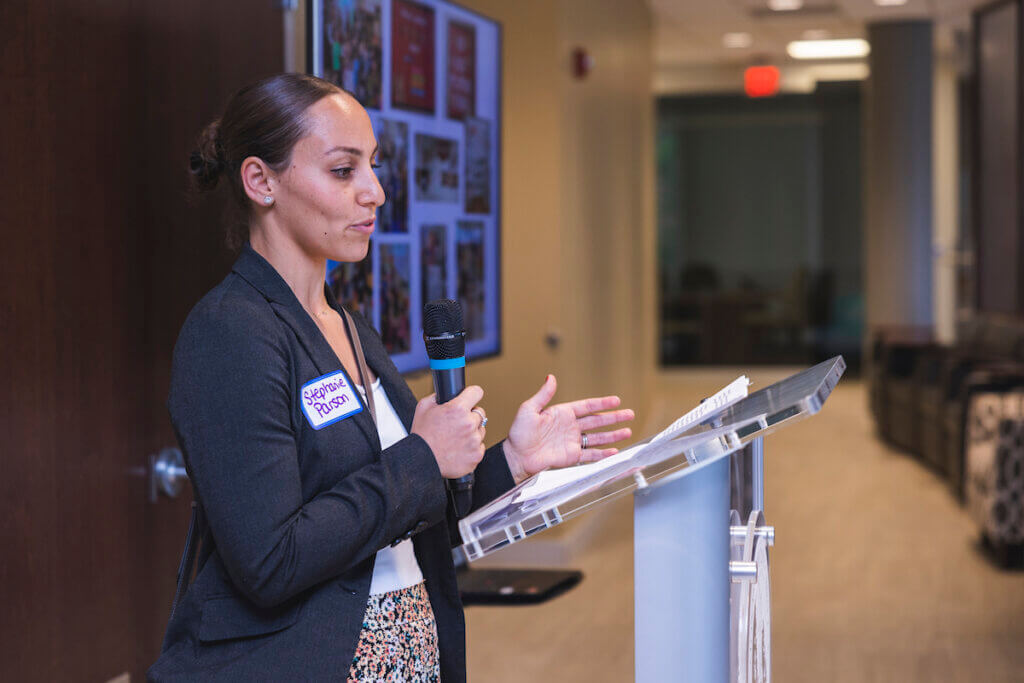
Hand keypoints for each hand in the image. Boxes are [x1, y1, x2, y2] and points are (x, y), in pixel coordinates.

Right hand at [411, 386, 486, 478]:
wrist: (421, 461)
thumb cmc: (422, 436)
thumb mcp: (424, 407)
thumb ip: (438, 397)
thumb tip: (447, 393)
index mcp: (457, 409)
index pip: (477, 392)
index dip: (472, 394)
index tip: (471, 397)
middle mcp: (468, 424)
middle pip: (480, 413)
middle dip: (470, 416)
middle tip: (457, 423)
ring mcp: (474, 441)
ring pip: (481, 431)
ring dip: (472, 432)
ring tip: (456, 438)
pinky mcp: (476, 455)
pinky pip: (480, 447)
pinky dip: (472, 448)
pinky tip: (459, 449)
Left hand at [504, 375, 633, 480]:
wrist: (516, 456)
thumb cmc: (519, 433)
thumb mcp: (529, 409)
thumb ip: (543, 395)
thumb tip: (551, 377)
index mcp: (562, 413)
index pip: (587, 406)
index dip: (602, 403)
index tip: (616, 400)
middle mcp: (570, 427)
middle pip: (597, 420)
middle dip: (614, 418)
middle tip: (629, 414)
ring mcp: (572, 442)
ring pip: (597, 437)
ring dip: (613, 435)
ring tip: (628, 432)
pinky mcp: (571, 457)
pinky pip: (590, 454)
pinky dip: (602, 454)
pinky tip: (614, 452)